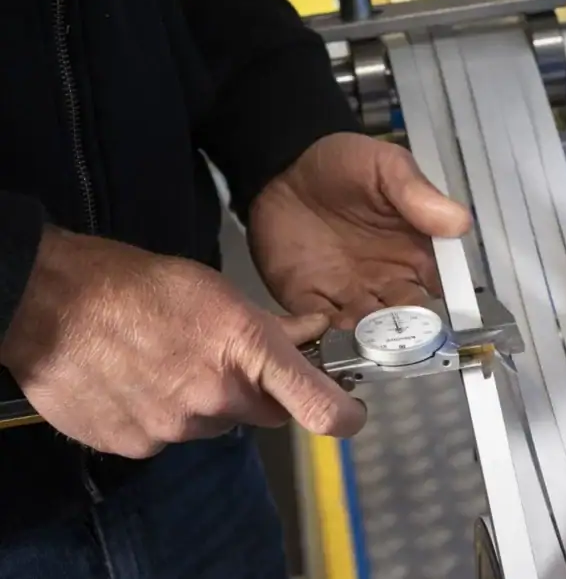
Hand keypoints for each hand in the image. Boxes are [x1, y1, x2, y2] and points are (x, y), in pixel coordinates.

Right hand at [0, 227, 366, 458]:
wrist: (51, 305)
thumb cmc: (135, 286)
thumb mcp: (217, 291)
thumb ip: (271, 323)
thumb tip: (312, 330)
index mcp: (246, 352)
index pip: (319, 407)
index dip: (344, 414)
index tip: (348, 410)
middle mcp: (216, 398)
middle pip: (264, 413)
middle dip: (256, 391)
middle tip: (223, 360)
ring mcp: (175, 428)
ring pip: (214, 424)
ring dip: (204, 402)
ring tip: (168, 362)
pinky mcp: (137, 445)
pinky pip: (169, 437)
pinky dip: (163, 415)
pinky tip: (140, 381)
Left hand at [248, 132, 470, 327]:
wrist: (279, 167)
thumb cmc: (342, 164)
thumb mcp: (386, 167)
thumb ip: (418, 194)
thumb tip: (461, 223)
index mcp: (414, 254)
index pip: (440, 292)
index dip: (446, 310)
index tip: (444, 323)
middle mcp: (387, 282)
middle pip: (407, 323)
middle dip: (407, 338)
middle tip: (403, 340)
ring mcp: (348, 295)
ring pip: (368, 334)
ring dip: (371, 344)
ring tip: (370, 343)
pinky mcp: (309, 301)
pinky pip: (322, 332)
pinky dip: (330, 341)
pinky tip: (333, 335)